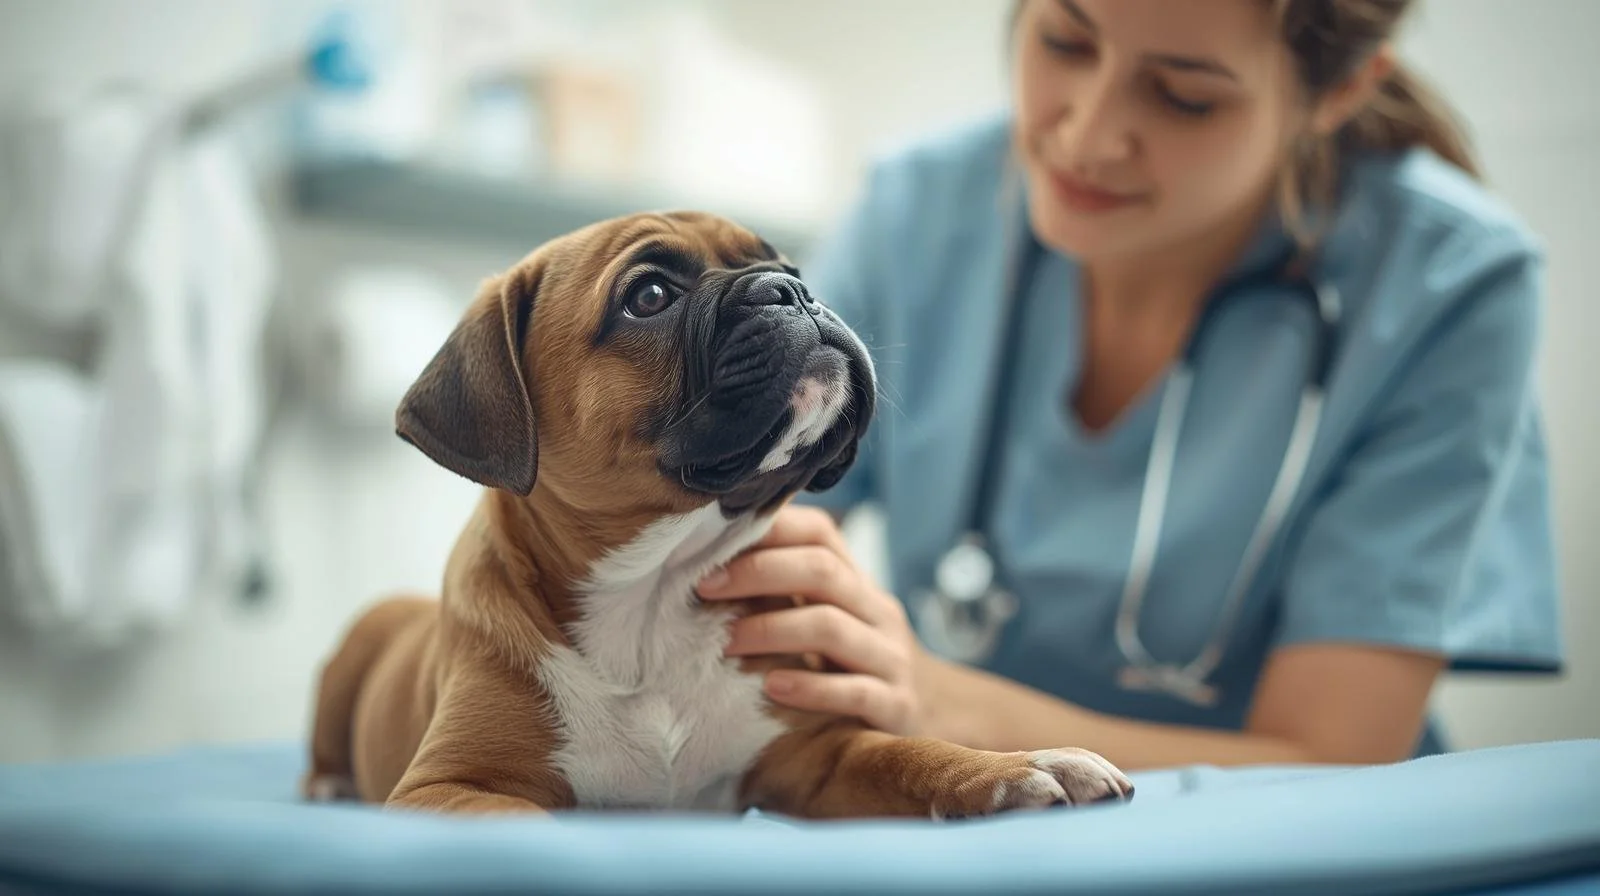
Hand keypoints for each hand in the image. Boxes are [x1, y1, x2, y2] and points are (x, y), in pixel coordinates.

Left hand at [696, 505, 928, 735]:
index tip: (711, 542)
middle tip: (704, 588)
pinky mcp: (896, 705)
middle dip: (758, 573)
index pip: (820, 533)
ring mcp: (890, 657)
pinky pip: (855, 691)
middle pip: (822, 571)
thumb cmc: (852, 662)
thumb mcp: (829, 618)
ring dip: (771, 631)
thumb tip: (706, 562)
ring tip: (726, 643)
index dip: (769, 529)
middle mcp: (878, 611)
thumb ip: (785, 592)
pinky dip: (809, 688)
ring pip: (832, 627)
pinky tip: (771, 689)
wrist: (930, 714)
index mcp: (857, 583)